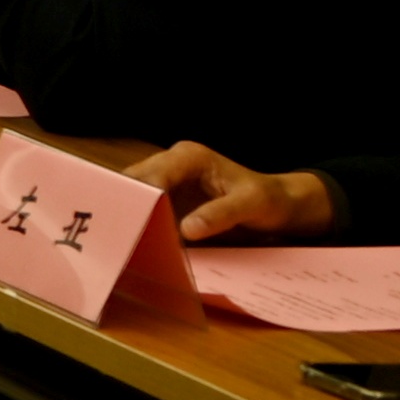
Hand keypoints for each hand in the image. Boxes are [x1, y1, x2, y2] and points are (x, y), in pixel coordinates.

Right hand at [136, 144, 340, 243]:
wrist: (277, 204)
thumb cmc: (267, 199)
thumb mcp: (250, 204)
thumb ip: (220, 214)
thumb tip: (185, 230)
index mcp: (189, 156)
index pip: (154, 176)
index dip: (142, 199)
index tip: (135, 226)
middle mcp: (172, 164)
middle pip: (135, 182)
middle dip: (128, 207)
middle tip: (122, 236)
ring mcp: (167, 181)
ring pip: (134, 196)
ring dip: (132, 217)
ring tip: (127, 242)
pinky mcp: (167, 199)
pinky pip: (145, 209)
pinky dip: (141, 224)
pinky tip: (139, 242)